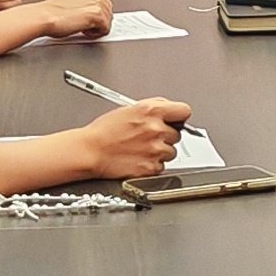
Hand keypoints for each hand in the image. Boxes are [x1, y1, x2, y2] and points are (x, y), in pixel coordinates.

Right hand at [33, 0, 113, 41]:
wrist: (43, 17)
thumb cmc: (51, 13)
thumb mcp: (72, 3)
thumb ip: (85, 5)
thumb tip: (92, 15)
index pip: (104, 4)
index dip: (96, 16)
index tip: (87, 22)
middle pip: (108, 12)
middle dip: (98, 22)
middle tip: (84, 27)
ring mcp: (96, 3)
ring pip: (108, 21)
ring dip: (96, 28)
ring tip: (82, 29)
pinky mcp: (96, 14)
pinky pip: (106, 29)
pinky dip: (96, 34)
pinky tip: (83, 32)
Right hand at [69, 96, 186, 179]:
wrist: (90, 151)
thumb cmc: (104, 131)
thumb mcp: (129, 108)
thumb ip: (153, 107)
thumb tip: (168, 109)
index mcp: (151, 111)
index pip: (184, 111)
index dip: (179, 116)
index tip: (176, 120)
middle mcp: (156, 129)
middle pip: (177, 134)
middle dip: (165, 136)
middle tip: (148, 137)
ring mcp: (155, 150)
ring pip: (171, 151)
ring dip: (160, 151)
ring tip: (140, 149)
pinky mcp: (151, 167)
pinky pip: (161, 166)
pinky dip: (152, 164)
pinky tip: (138, 159)